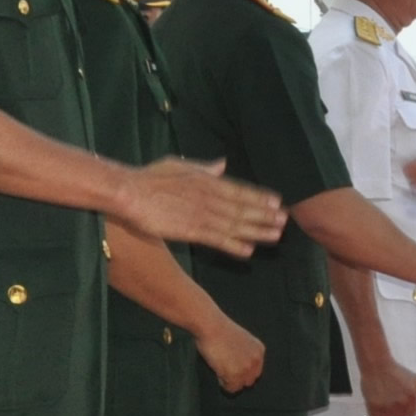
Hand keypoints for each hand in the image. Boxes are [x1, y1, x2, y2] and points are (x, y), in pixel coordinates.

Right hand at [115, 157, 284, 255]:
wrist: (131, 193)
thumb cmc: (150, 177)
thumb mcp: (181, 165)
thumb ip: (204, 168)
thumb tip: (221, 164)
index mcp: (207, 181)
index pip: (239, 190)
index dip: (260, 198)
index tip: (277, 203)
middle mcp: (209, 197)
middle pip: (243, 208)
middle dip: (265, 215)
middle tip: (284, 221)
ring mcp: (201, 215)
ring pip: (235, 224)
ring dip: (257, 231)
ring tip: (275, 235)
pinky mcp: (190, 231)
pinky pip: (217, 240)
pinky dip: (234, 245)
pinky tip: (248, 250)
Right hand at [196, 317, 265, 393]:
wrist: (211, 326)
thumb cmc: (219, 329)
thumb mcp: (241, 339)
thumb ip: (244, 353)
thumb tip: (239, 364)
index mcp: (259, 350)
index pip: (255, 371)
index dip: (242, 371)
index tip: (233, 369)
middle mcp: (255, 360)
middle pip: (249, 380)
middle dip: (238, 378)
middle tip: (224, 369)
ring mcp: (246, 369)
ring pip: (240, 386)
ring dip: (230, 381)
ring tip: (220, 367)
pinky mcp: (235, 375)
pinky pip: (230, 389)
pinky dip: (222, 383)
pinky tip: (217, 370)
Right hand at [359, 353, 415, 415]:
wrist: (378, 365)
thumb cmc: (397, 372)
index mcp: (411, 399)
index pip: (411, 414)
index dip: (407, 408)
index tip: (402, 401)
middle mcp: (399, 405)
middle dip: (397, 411)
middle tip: (392, 400)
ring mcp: (386, 407)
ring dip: (386, 413)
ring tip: (384, 402)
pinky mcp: (373, 406)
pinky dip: (375, 412)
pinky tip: (376, 403)